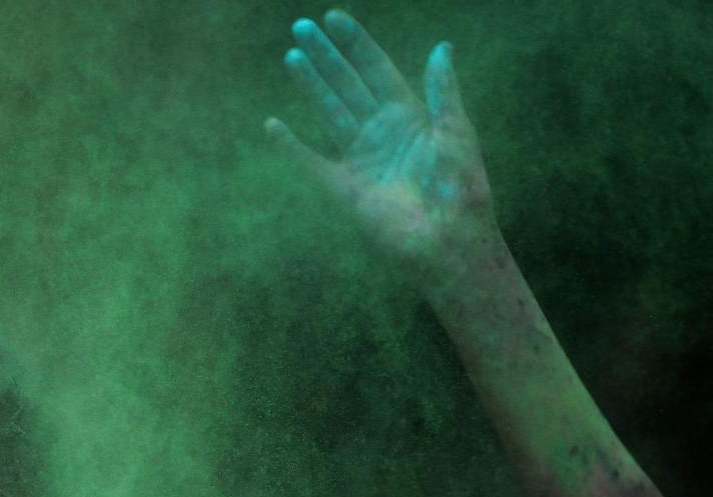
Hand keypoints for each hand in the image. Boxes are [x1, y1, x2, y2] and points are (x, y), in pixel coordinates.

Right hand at [267, 11, 499, 287]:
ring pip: (329, 112)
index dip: (356, 44)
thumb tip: (441, 48)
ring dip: (310, 85)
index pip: (376, 70)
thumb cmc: (460, 187)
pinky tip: (273, 126)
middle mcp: (380, 133)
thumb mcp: (456, 131)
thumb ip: (443, 91)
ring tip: (292, 57)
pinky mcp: (343, 188)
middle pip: (347, 85)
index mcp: (409, 116)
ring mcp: (360, 159)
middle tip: (301, 28)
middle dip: (325, 57)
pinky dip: (291, 146)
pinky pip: (311, 162)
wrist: (447, 239)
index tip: (334, 19)